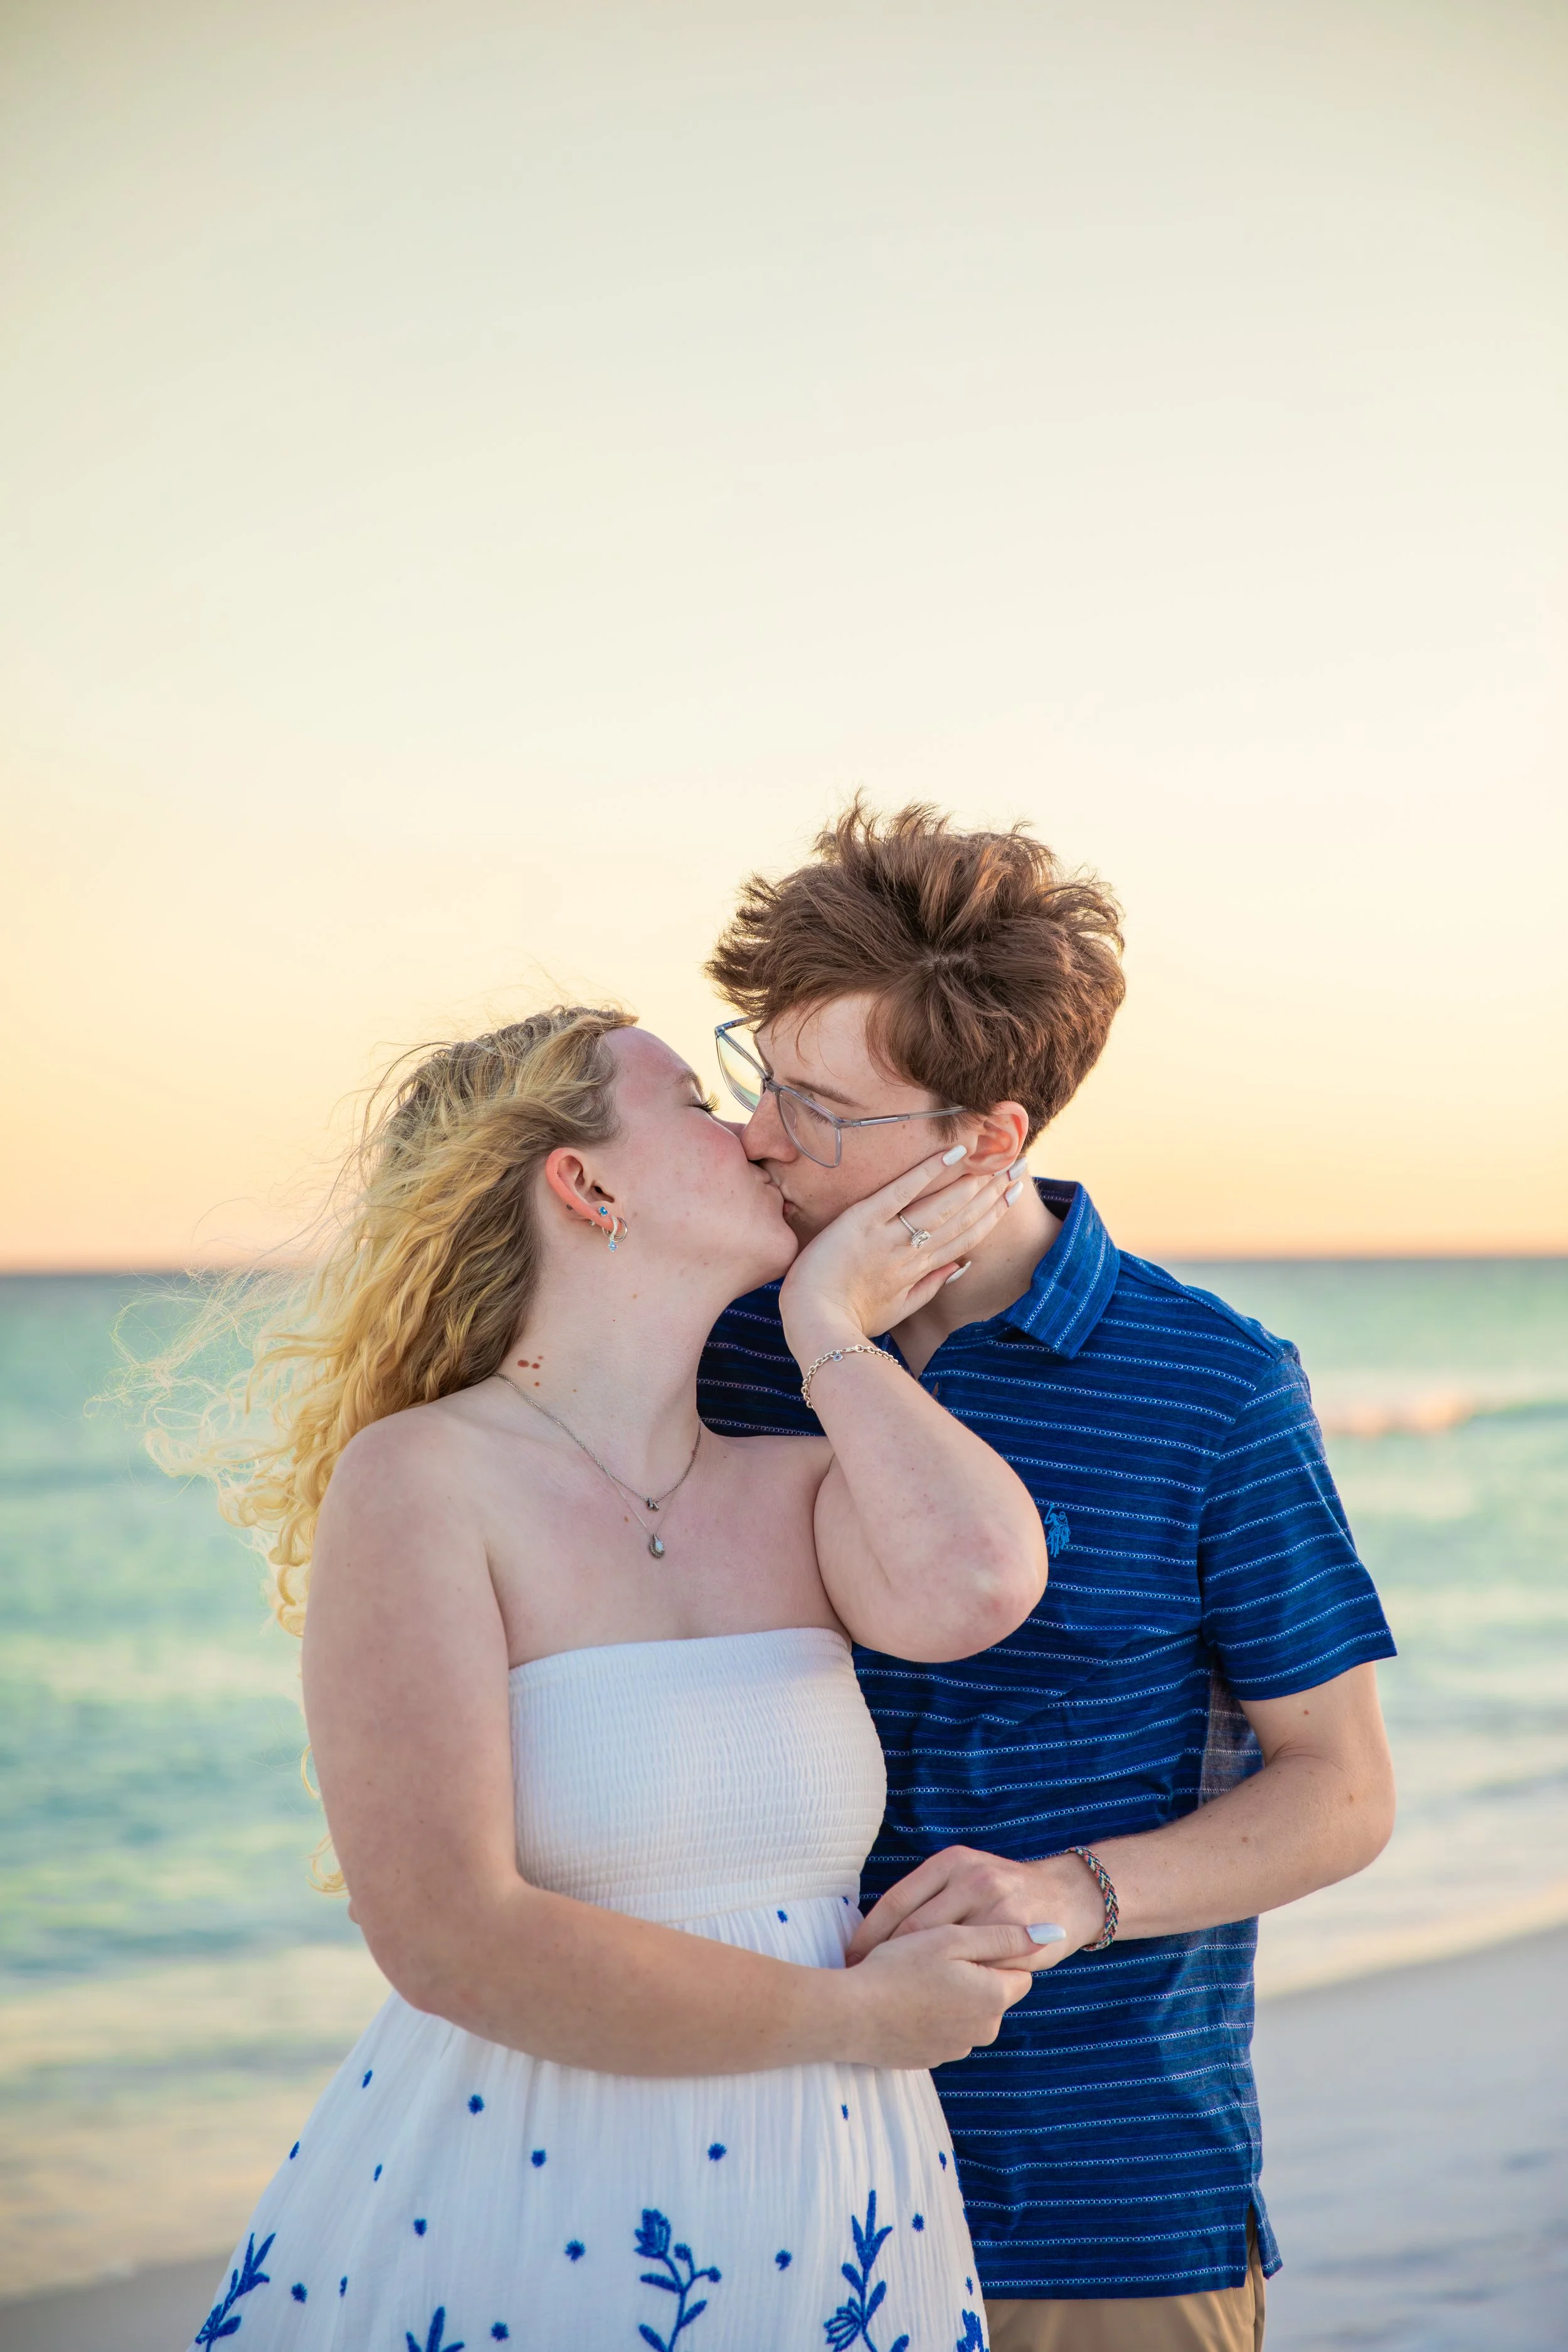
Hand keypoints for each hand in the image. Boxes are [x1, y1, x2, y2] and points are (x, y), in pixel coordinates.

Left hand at [778, 1148, 1016, 1356]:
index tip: (1013, 1193)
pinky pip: (901, 1192)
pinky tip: (953, 1154)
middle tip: (1017, 1167)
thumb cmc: (851, 1318)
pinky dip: (927, 1172)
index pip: (965, 1237)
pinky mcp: (863, 1221)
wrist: (813, 1321)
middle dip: (992, 1193)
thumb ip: (929, 1287)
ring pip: (940, 1207)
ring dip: (971, 1183)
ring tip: (995, 1161)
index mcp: (919, 1271)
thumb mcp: (896, 1310)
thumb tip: (960, 1266)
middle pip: (960, 1219)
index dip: (993, 1214)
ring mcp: (889, 1236)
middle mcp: (911, 1252)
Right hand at [830, 1920, 1054, 2068]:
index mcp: (994, 1998)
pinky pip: (943, 2029)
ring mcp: (956, 2048)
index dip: (993, 1950)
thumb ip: (1004, 1936)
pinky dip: (930, 2014)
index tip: (961, 1941)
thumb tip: (1052, 1932)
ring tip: (913, 1976)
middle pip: (993, 1991)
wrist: (850, 2016)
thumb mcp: (952, 1939)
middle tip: (934, 1955)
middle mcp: (984, 2030)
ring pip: (967, 2011)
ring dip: (951, 1994)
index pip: (1018, 1969)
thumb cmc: (900, 1969)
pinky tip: (904, 1999)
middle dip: (973, 1973)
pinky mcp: (930, 2058)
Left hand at [846, 1845, 1105, 1972]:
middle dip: (884, 1959)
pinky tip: (934, 2002)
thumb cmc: (1001, 1892)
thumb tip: (874, 1931)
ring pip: (941, 1951)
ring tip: (891, 1998)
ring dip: (913, 1978)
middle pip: (913, 1928)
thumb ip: (928, 1896)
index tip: (849, 1960)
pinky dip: (952, 1987)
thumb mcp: (964, 1875)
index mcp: (951, 1862)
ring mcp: (996, 1907)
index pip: (896, 1901)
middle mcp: (972, 1879)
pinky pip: (975, 1969)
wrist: (1065, 1895)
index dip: (868, 1935)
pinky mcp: (1017, 1938)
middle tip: (861, 1984)